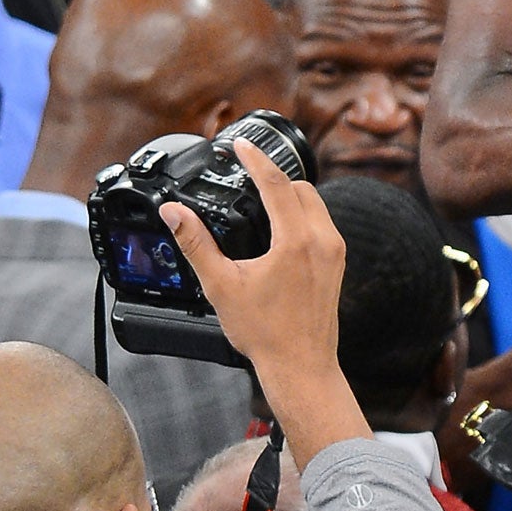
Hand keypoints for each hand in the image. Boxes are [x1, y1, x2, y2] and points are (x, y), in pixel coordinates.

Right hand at [162, 141, 366, 460]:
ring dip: (290, 193)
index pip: (276, 182)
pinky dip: (302, 213)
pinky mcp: (338, 263)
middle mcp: (322, 240)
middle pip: (300, 187)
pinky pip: (322, 223)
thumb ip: (196, 244)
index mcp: (296, 240)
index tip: (240, 145)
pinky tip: (281, 225)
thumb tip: (173, 213)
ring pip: (315, 203)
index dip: (255, 159)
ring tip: (261, 193)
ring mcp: (335, 251)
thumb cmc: (265, 333)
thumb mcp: (221, 286)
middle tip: (246, 170)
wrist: (302, 365)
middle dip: (273, 175)